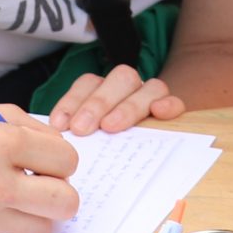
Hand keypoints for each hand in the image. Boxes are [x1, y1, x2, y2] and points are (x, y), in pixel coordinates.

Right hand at [0, 105, 80, 232]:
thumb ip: (30, 130)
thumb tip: (62, 152)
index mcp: (2, 143)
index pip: (67, 161)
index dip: (62, 158)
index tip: (50, 159)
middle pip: (65, 203)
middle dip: (61, 192)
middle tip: (44, 182)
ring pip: (43, 229)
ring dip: (38, 214)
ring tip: (19, 196)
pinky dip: (7, 222)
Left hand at [44, 65, 186, 135]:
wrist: (145, 153)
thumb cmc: (106, 148)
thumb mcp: (89, 140)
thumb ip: (78, 137)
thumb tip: (57, 145)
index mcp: (106, 90)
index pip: (89, 83)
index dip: (72, 101)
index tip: (59, 125)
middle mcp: (130, 89)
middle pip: (120, 79)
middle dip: (98, 103)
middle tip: (81, 128)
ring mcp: (153, 99)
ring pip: (148, 87)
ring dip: (128, 107)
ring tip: (111, 127)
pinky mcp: (173, 112)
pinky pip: (175, 102)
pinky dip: (168, 104)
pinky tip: (159, 113)